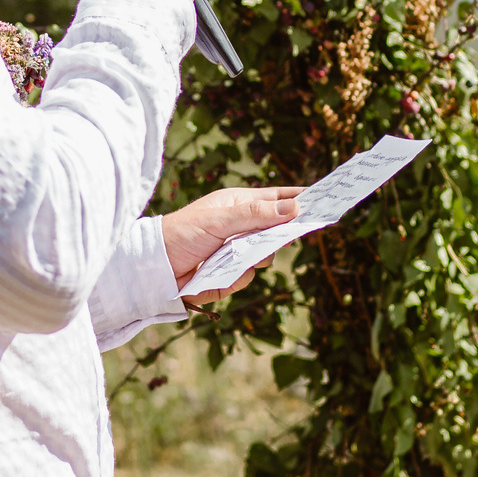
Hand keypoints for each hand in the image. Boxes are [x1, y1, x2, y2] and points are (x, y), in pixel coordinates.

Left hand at [161, 185, 300, 302]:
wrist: (153, 267)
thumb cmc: (182, 232)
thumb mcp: (220, 219)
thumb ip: (256, 214)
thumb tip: (294, 208)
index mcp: (239, 204)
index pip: (278, 200)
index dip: (299, 200)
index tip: (325, 200)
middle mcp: (241, 227)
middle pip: (277, 231)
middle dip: (279, 235)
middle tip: (286, 236)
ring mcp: (235, 252)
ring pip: (264, 257)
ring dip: (252, 257)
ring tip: (233, 254)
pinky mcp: (229, 275)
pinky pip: (245, 276)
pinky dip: (233, 276)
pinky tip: (213, 271)